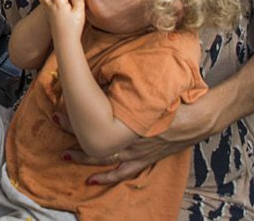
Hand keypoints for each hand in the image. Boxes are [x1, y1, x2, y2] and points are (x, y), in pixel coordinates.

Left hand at [64, 98, 221, 184]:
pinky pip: (123, 172)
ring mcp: (136, 151)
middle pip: (96, 136)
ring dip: (84, 157)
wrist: (198, 117)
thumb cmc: (175, 99)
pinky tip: (92, 181)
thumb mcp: (148, 89)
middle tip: (54, 120)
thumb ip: (128, 85)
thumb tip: (104, 73)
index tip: (59, 105)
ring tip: (64, 155)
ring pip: (105, 157)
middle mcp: (129, 137)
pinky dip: (107, 177)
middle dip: (73, 130)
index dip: (76, 114)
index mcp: (129, 118)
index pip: (96, 118)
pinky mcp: (145, 159)